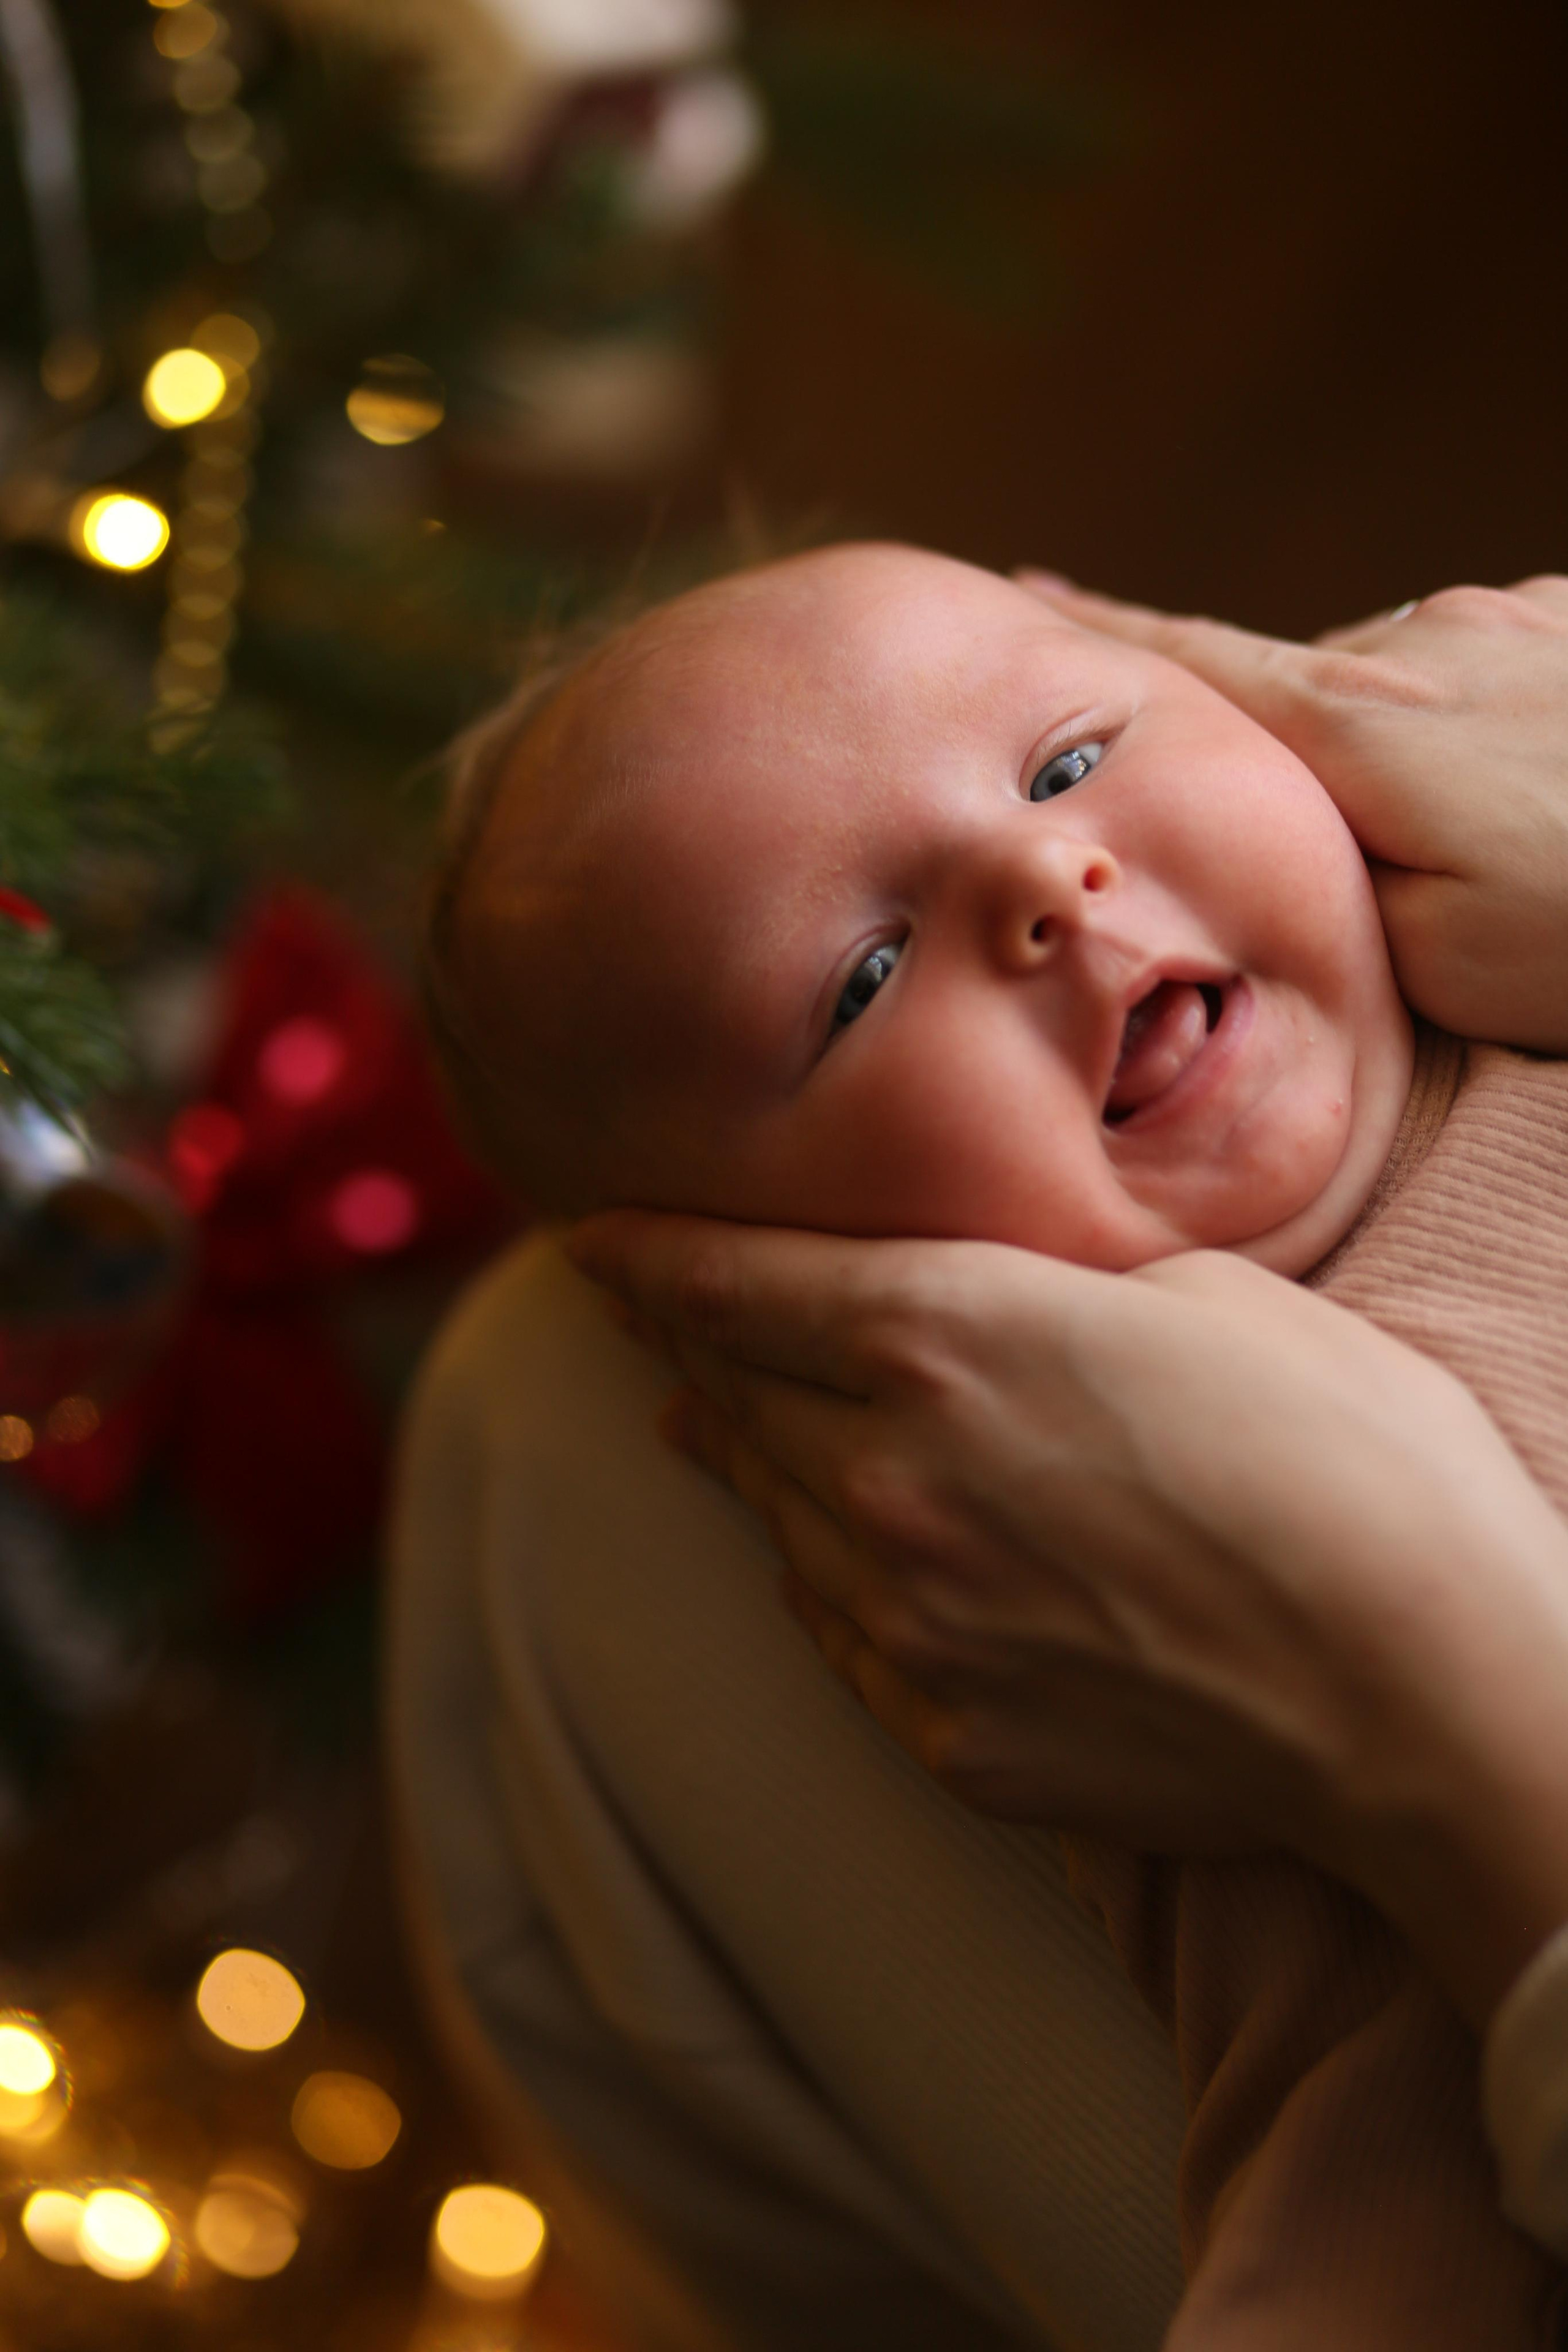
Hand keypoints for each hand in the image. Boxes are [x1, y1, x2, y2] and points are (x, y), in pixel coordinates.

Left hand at [569, 1209, 1567, 2025]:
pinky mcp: (945, 1729)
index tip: (589, 1244)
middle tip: (656, 1322)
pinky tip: (820, 1555)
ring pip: (770, 1515)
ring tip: (700, 1422)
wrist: (1430, 1689)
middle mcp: (891, 1473)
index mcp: (950, 1335)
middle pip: (734, 1395)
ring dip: (737, 1458)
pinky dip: (814, 1573)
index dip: (650, 1259)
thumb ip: (1042, 1295)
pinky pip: (835, 1631)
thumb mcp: (1206, 1302)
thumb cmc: (1353, 1459)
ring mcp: (908, 1617)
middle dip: (690, 1348)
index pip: (736, 1284)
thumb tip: (947, 1310)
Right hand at [1012, 569, 1567, 1050]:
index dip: (1099, 630)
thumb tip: (1271, 828)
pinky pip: (1485, 662)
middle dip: (1286, 756)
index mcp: (1359, 725)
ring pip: (1401, 675)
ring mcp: (1516, 614)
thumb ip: (1323, 882)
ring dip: (1397, 743)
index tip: (1022, 588)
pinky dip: (1476, 719)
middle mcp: (1426, 638)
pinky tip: (1535, 782)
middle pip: (1302, 687)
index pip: (1191, 662)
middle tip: (1311, 848)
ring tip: (1463, 837)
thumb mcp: (1437, 961)